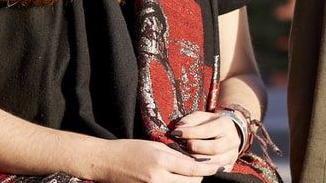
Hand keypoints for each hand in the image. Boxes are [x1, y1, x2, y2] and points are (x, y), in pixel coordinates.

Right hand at [94, 139, 222, 182]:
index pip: (193, 169)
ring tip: (191, 176)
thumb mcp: (155, 146)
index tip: (219, 167)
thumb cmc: (130, 149)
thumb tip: (194, 163)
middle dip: (200, 178)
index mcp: (161, 161)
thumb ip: (175, 155)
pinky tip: (177, 181)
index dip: (209, 169)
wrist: (106, 161)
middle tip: (204, 171)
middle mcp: (157, 178)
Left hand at [170, 111, 242, 166]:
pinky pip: (216, 172)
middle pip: (214, 148)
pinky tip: (193, 166)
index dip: (190, 132)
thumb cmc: (209, 124)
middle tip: (183, 146)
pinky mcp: (229, 166)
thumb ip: (190, 120)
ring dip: (198, 161)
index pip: (207, 130)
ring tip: (186, 156)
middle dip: (195, 148)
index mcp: (225, 124)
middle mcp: (232, 140)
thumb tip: (179, 128)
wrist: (227, 133)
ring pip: (215, 162)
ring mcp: (232, 155)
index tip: (176, 133)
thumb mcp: (201, 117)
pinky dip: (203, 171)